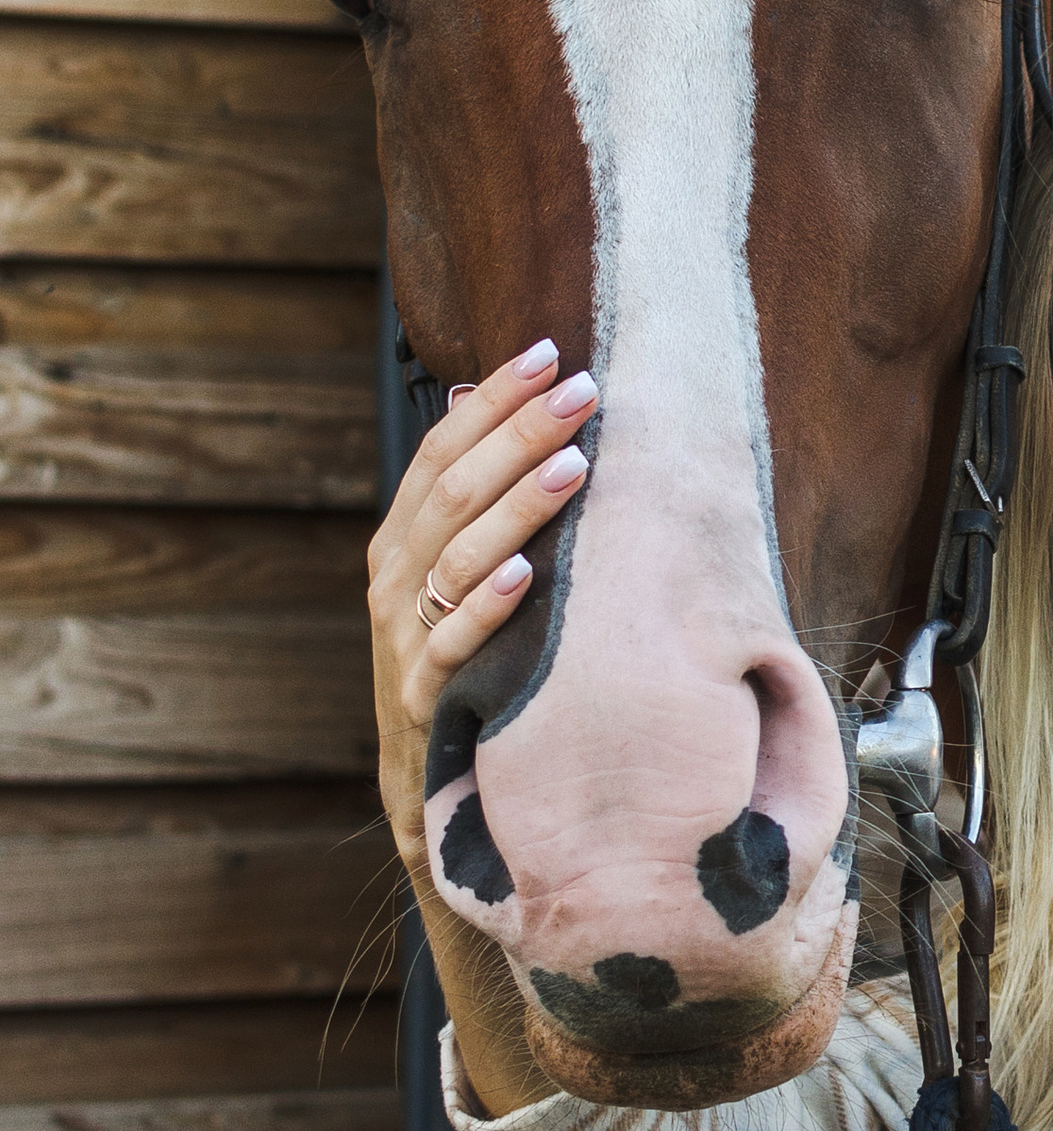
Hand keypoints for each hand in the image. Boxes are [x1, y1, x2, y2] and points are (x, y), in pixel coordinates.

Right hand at [367, 340, 595, 873]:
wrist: (424, 777)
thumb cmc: (455, 656)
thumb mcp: (452, 576)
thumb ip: (468, 498)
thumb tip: (483, 394)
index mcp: (400, 538)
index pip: (441, 449)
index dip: (492, 400)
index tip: (549, 353)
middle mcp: (393, 578)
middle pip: (454, 490)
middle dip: (518, 435)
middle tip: (582, 393)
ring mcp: (402, 636)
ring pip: (457, 557)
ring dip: (518, 508)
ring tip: (574, 466)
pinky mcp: (424, 694)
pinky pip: (453, 643)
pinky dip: (487, 606)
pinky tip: (525, 573)